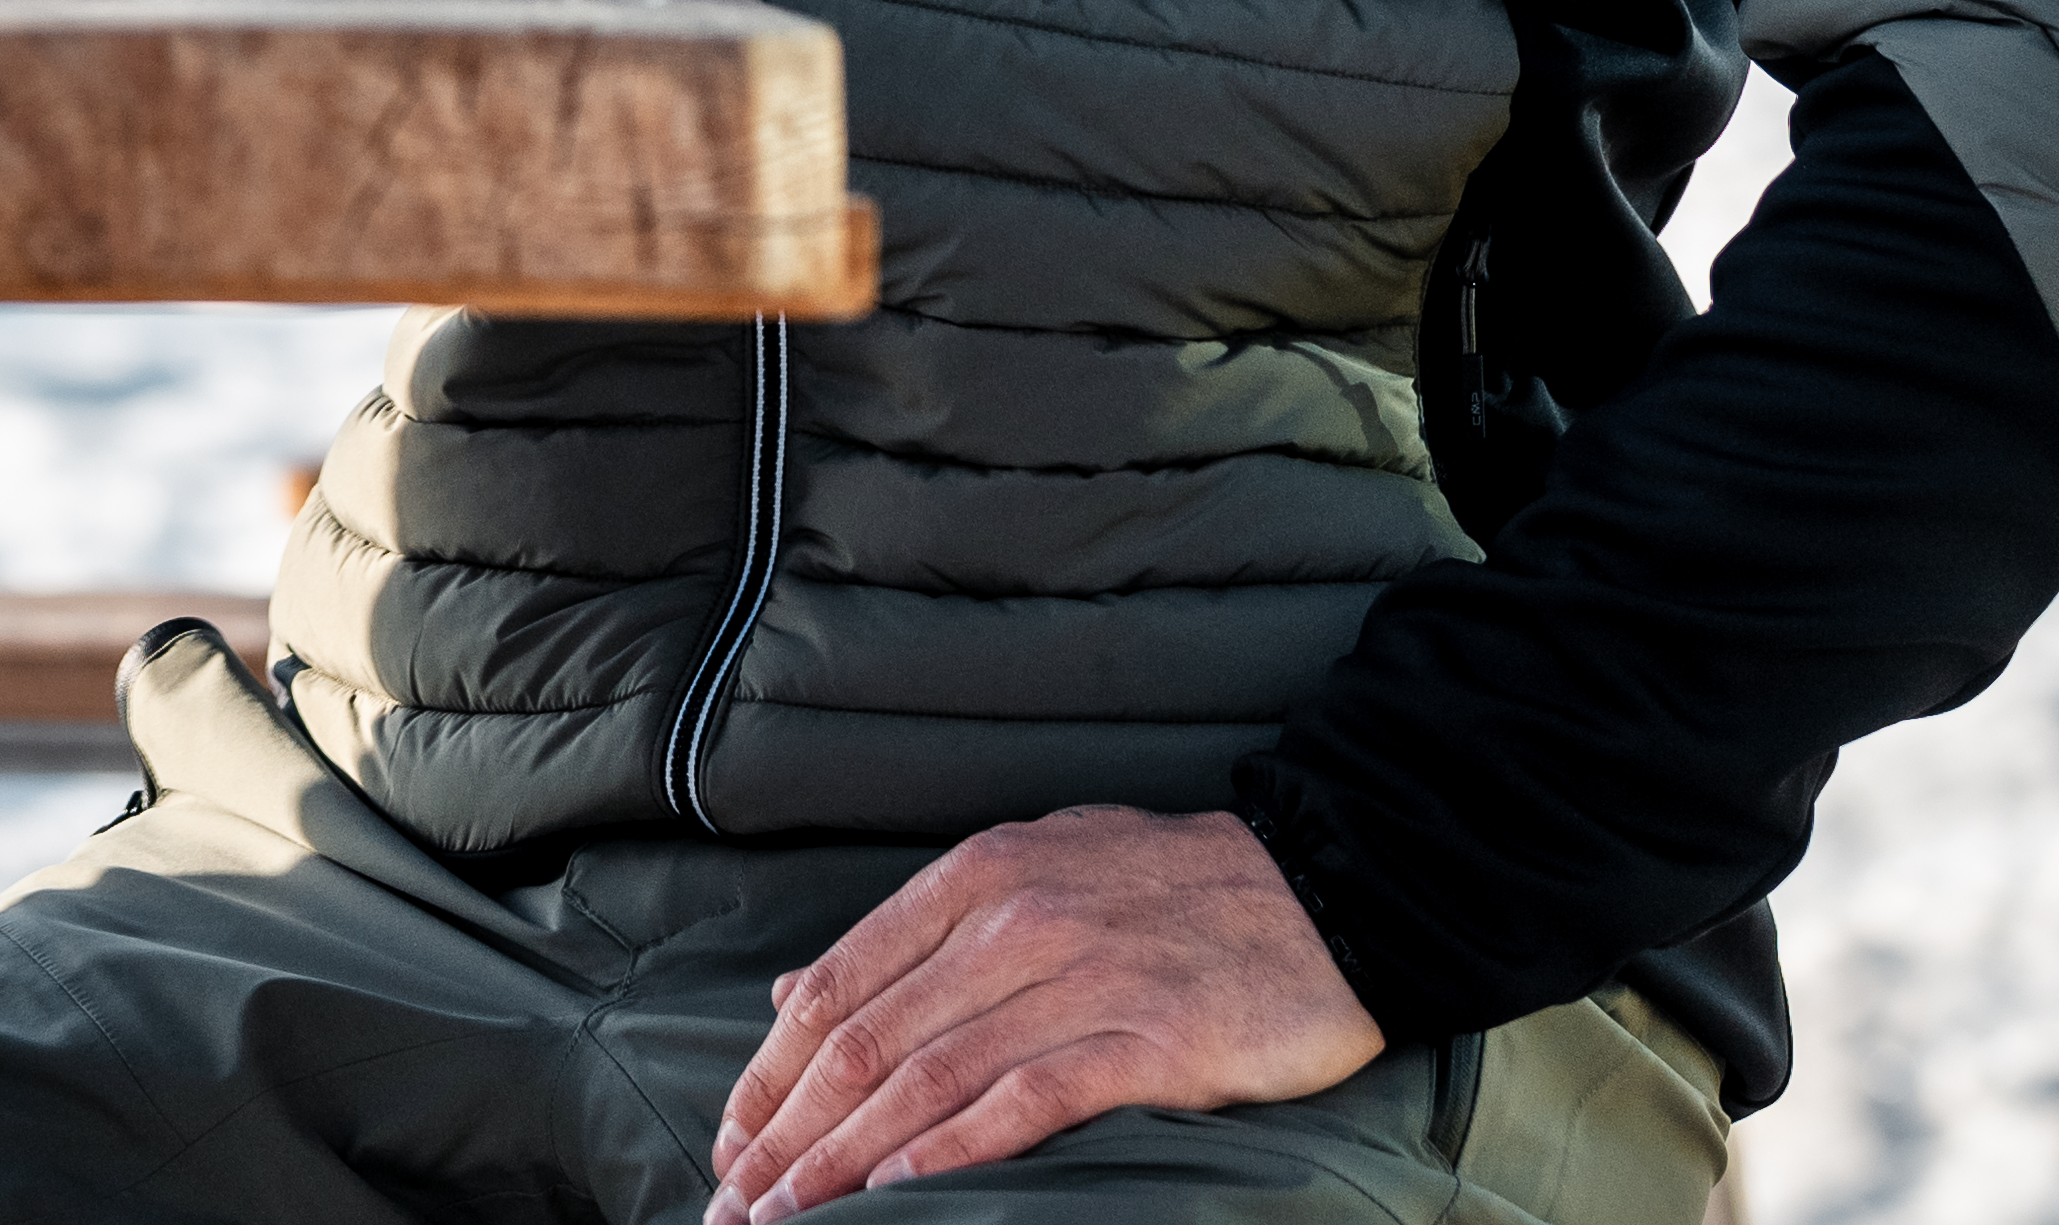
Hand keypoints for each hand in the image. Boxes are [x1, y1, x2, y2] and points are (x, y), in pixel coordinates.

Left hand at [702, 805, 1381, 1219]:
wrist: (1327, 890)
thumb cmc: (1171, 887)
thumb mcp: (1032, 867)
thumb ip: (918, 931)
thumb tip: (801, 990)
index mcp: (974, 876)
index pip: (838, 986)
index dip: (771, 1072)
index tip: (731, 1141)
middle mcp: (1012, 921)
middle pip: (866, 1044)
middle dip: (789, 1135)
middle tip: (737, 1203)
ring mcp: (1079, 980)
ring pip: (928, 1080)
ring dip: (846, 1161)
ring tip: (792, 1217)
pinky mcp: (1147, 1042)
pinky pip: (1026, 1103)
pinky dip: (952, 1152)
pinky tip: (898, 1194)